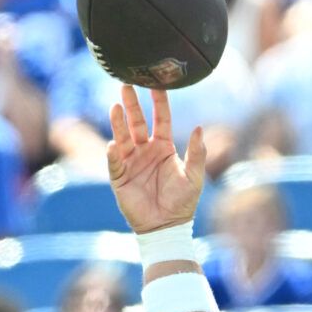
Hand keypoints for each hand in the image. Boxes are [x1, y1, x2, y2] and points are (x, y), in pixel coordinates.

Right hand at [106, 86, 205, 234]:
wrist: (166, 227)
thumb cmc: (182, 202)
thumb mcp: (194, 176)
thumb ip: (197, 153)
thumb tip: (199, 128)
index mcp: (163, 147)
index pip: (160, 118)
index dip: (158, 102)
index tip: (156, 84)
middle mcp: (145, 151)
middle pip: (136, 122)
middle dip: (132, 105)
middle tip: (126, 85)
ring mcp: (131, 162)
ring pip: (122, 137)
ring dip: (118, 123)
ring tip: (115, 107)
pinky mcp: (119, 178)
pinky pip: (114, 163)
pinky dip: (112, 154)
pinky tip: (113, 144)